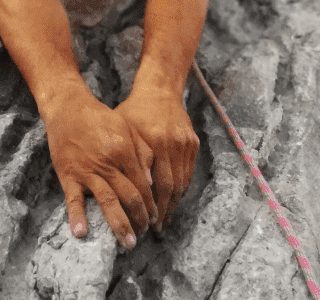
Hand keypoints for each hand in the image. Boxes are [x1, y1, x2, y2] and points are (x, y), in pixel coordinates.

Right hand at [41, 84, 156, 248]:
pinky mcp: (69, 176)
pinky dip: (77, 216)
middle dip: (140, 218)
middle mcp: (108, 164)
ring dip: (119, 224)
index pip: (143, 184)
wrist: (69, 108)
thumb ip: (142, 153)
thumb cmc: (101, 118)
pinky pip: (73, 199)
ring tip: (128, 242)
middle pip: (129, 196)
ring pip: (107, 202)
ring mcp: (87, 171)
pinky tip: (81, 233)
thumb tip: (151, 183)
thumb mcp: (127, 129)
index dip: (151, 203)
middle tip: (145, 233)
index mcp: (124, 152)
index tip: (155, 216)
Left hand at [115, 84, 199, 231]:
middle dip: (164, 210)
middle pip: (173, 187)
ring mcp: (186, 144)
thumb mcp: (125, 131)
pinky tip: (173, 199)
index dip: (154, 206)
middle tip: (155, 228)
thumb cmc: (134, 112)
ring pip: (183, 181)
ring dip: (174, 203)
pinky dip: (181, 187)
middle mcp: (175, 144)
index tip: (147, 223)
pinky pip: (188, 171)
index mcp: (157, 142)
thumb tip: (142, 188)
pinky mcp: (193, 143)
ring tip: (164, 219)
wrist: (159, 91)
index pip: (159, 184)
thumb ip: (133, 158)